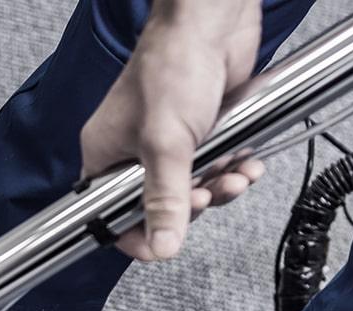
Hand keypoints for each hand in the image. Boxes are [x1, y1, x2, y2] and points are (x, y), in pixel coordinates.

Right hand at [80, 0, 265, 261]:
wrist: (212, 21)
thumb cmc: (172, 65)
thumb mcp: (166, 143)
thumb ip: (165, 198)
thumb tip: (163, 245)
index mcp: (106, 156)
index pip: (111, 215)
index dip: (138, 235)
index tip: (164, 242)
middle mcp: (133, 152)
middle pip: (159, 206)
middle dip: (192, 206)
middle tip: (208, 195)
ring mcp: (168, 143)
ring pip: (193, 189)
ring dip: (220, 188)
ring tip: (235, 176)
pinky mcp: (200, 132)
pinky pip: (215, 168)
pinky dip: (233, 169)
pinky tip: (246, 163)